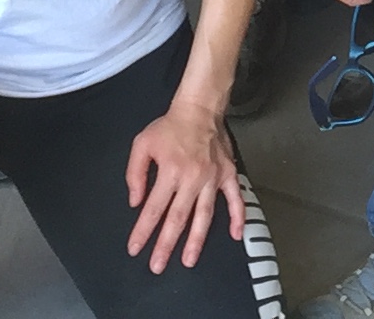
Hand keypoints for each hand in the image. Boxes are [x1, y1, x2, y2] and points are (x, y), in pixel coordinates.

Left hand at [124, 95, 244, 272]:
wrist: (200, 108)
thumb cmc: (170, 126)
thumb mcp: (142, 144)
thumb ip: (135, 174)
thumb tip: (135, 201)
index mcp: (170, 172)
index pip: (153, 209)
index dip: (143, 231)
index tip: (135, 248)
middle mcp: (192, 178)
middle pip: (177, 219)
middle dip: (165, 245)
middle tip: (157, 266)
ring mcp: (212, 178)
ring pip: (204, 216)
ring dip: (196, 240)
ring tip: (189, 260)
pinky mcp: (227, 174)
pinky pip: (235, 199)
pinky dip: (237, 217)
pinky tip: (236, 235)